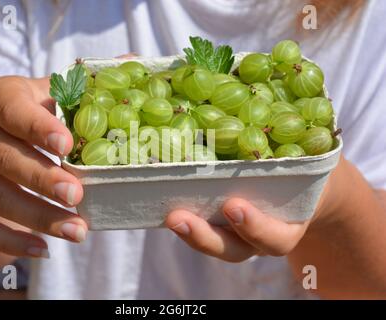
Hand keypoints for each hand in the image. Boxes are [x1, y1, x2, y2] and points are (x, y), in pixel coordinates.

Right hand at [0, 76, 86, 259]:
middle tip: (78, 197)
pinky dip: (12, 241)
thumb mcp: (38, 91)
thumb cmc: (14, 111)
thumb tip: (133, 62)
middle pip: (7, 161)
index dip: (39, 128)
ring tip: (77, 231)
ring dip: (39, 218)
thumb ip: (78, 85)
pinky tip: (43, 249)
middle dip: (44, 181)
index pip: (14, 112)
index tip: (68, 146)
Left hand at [164, 159, 342, 261]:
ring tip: (168, 214)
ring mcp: (236, 233)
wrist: (304, 187)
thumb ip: (305, 144)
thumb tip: (291, 88)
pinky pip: (201, 225)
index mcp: (288, 226)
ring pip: (212, 242)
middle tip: (179, 218)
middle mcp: (259, 236)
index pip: (275, 237)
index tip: (233, 206)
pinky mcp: (218, 222)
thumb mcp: (313, 161)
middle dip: (206, 236)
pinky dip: (184, 215)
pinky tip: (163, 196)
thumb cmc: (307, 170)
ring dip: (188, 231)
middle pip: (233, 249)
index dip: (255, 226)